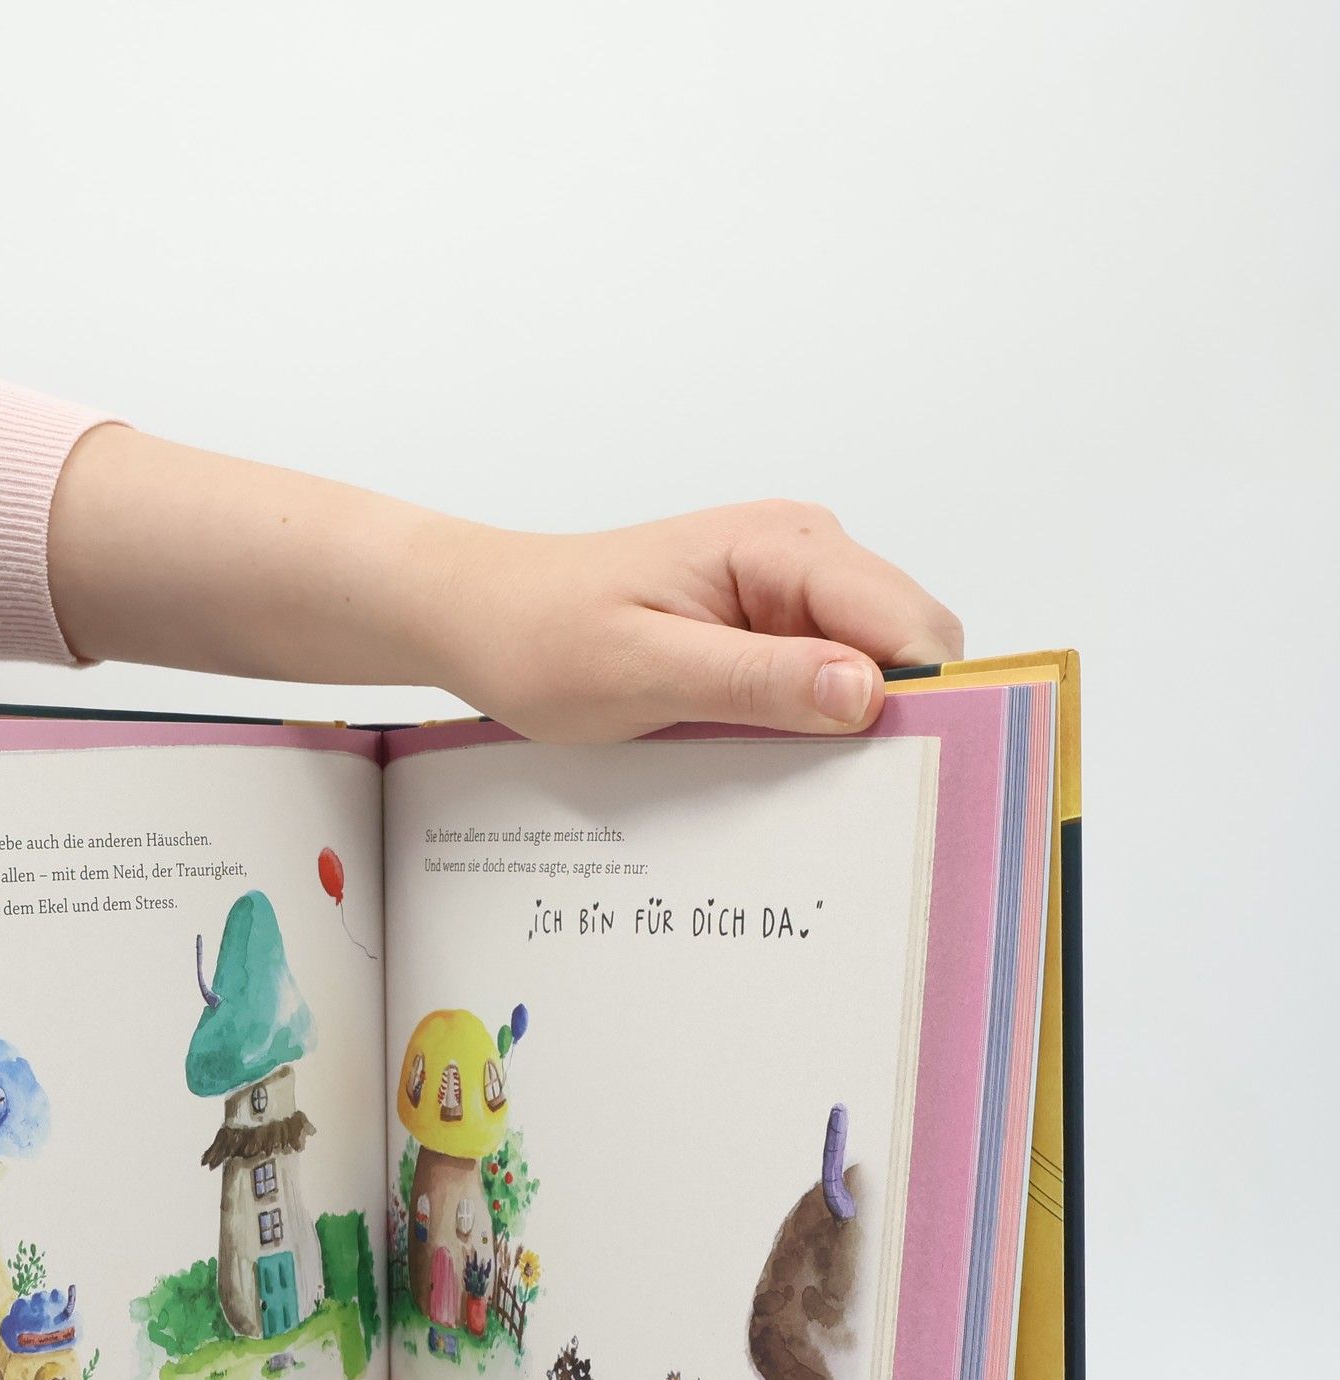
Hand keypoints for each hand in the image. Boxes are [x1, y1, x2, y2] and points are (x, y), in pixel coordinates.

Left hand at [50, 431, 961, 742]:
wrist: (478, 615)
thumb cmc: (542, 634)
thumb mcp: (645, 670)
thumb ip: (758, 680)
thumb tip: (867, 694)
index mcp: (786, 547)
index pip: (911, 625)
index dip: (929, 701)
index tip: (916, 780)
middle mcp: (805, 555)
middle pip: (908, 649)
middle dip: (894, 721)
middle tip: (844, 803)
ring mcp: (788, 591)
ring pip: (872, 670)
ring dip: (849, 729)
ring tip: (797, 785)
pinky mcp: (766, 627)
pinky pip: (823, 679)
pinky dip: (811, 725)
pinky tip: (769, 761)